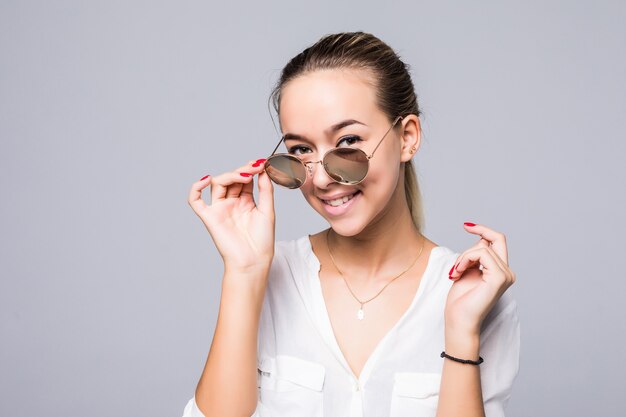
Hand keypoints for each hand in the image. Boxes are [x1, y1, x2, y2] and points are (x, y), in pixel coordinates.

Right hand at [187, 159, 274, 275]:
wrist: (253, 261)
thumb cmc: (262, 241)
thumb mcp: (268, 211)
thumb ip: (265, 190)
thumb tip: (263, 170)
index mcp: (245, 202)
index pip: (244, 179)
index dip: (251, 169)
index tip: (261, 163)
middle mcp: (231, 203)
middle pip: (231, 179)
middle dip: (242, 170)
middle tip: (254, 168)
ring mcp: (219, 209)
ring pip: (217, 184)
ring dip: (229, 176)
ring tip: (244, 176)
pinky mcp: (209, 217)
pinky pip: (195, 201)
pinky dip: (196, 188)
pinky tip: (206, 180)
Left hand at [445, 223, 515, 334]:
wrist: (459, 319)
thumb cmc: (461, 299)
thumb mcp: (468, 270)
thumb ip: (477, 256)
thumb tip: (482, 239)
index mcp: (501, 270)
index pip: (498, 241)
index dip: (484, 230)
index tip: (466, 225)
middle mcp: (507, 272)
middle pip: (491, 241)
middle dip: (469, 249)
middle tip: (455, 267)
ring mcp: (505, 275)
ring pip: (482, 248)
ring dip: (463, 258)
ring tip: (455, 273)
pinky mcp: (499, 278)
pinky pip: (482, 254)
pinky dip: (465, 259)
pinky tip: (457, 273)